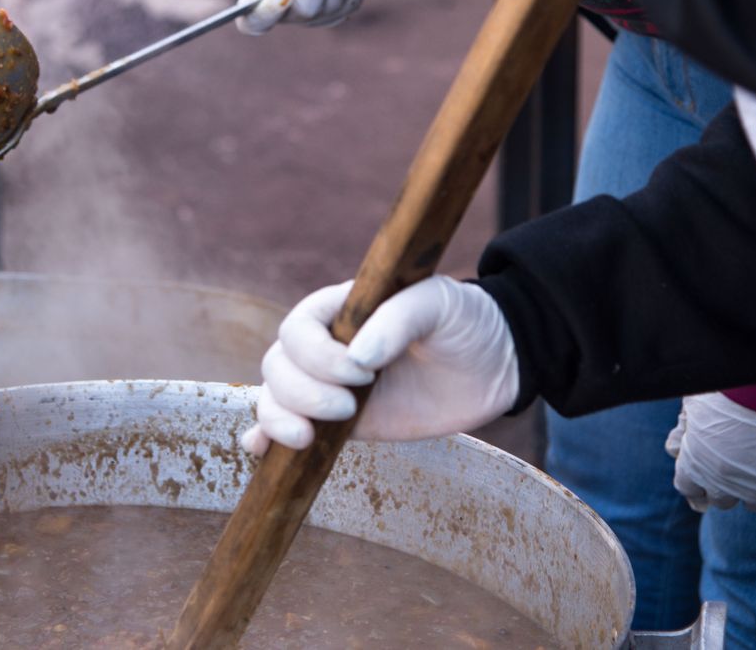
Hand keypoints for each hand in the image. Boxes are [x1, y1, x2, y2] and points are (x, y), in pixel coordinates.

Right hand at [240, 276, 519, 455]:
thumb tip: (357, 356)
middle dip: (302, 392)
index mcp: (339, 310)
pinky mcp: (340, 424)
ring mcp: (328, 386)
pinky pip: (286, 427)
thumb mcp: (437, 304)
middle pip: (277, 367)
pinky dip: (265, 438)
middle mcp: (325, 347)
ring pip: (274, 398)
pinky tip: (261, 452)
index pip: (297, 330)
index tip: (362, 371)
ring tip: (310, 439)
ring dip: (280, 419)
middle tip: (350, 406)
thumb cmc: (463, 321)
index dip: (317, 356)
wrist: (494, 366)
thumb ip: (397, 320)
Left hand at [665, 392, 755, 512]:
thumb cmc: (722, 390)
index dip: (697, 481)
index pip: (688, 488)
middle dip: (728, 485)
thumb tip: (675, 449)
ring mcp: (755, 488)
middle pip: (721, 501)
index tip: (707, 471)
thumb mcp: (692, 407)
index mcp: (693, 465)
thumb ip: (684, 432)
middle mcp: (721, 483)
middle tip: (738, 463)